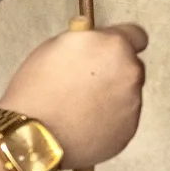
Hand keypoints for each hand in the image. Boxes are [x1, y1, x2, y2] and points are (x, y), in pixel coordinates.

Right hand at [0, 25, 148, 168]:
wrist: (33, 135)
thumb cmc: (37, 92)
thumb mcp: (56, 47)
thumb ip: (86, 40)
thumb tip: (95, 41)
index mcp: (113, 46)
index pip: (136, 35)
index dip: (121, 43)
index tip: (110, 50)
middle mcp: (130, 71)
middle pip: (131, 66)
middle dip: (114, 71)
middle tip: (87, 81)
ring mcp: (133, 101)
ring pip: (128, 92)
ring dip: (112, 95)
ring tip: (81, 106)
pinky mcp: (130, 127)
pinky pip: (124, 117)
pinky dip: (110, 117)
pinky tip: (86, 121)